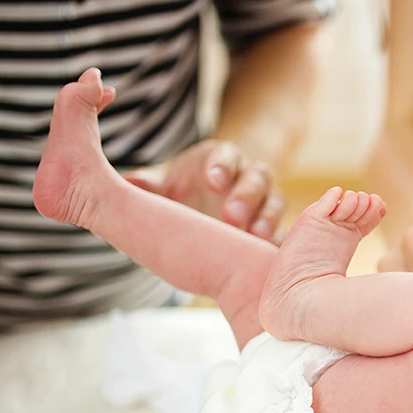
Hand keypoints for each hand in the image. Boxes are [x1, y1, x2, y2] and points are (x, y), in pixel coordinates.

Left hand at [124, 140, 286, 241]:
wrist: (216, 202)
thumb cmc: (187, 189)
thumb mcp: (168, 183)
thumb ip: (150, 184)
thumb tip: (128, 183)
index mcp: (222, 159)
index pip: (227, 155)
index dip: (222, 166)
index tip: (212, 180)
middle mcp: (250, 176)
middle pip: (257, 178)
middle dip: (245, 195)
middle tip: (231, 216)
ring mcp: (266, 201)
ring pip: (275, 202)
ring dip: (267, 218)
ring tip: (255, 236)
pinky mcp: (275, 226)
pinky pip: (284, 231)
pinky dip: (279, 241)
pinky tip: (272, 257)